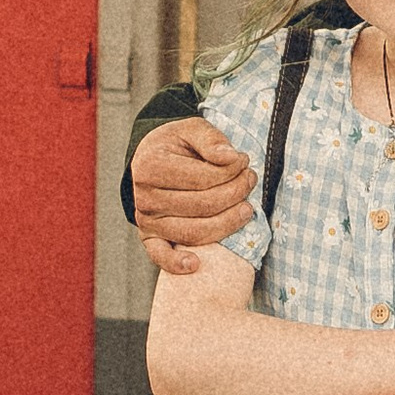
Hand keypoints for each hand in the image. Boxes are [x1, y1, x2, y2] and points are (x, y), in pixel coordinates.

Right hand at [132, 116, 255, 276]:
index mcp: (151, 167)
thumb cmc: (177, 144)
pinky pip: (161, 256)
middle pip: (202, 206)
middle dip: (235, 193)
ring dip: (227, 224)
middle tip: (250, 180)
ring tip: (246, 209)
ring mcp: (146, 220)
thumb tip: (232, 158)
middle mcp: (144, 197)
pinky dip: (176, 264)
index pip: (203, 178)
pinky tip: (196, 264)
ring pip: (194, 232)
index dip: (231, 171)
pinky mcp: (149, 238)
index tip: (244, 161)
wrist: (151, 158)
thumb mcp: (192, 129)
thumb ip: (211, 140)